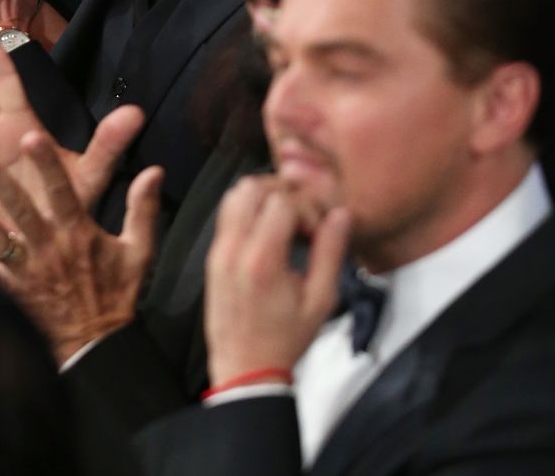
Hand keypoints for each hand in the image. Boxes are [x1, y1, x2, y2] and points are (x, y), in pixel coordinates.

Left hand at [0, 132, 162, 363]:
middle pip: (22, 213)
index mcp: (78, 234)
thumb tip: (155, 170)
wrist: (97, 348)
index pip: (62, 192)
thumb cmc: (117, 294)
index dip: (47, 164)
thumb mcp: (139, 251)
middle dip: (2, 187)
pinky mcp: (10, 298)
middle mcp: (48, 251)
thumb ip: (143, 209)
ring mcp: (26, 275)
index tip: (31, 137)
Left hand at [204, 175, 350, 384]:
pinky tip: (268, 232)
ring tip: (285, 222)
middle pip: (254, 187)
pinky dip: (249, 209)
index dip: (307, 209)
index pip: (282, 202)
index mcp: (262, 261)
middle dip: (284, 194)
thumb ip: (331, 252)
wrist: (245, 368)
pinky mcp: (213, 255)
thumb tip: (341, 214)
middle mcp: (234, 249)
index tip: (315, 233)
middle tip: (302, 219)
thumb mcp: (320, 300)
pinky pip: (227, 212)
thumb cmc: (285, 339)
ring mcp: (219, 250)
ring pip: (236, 193)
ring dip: (264, 197)